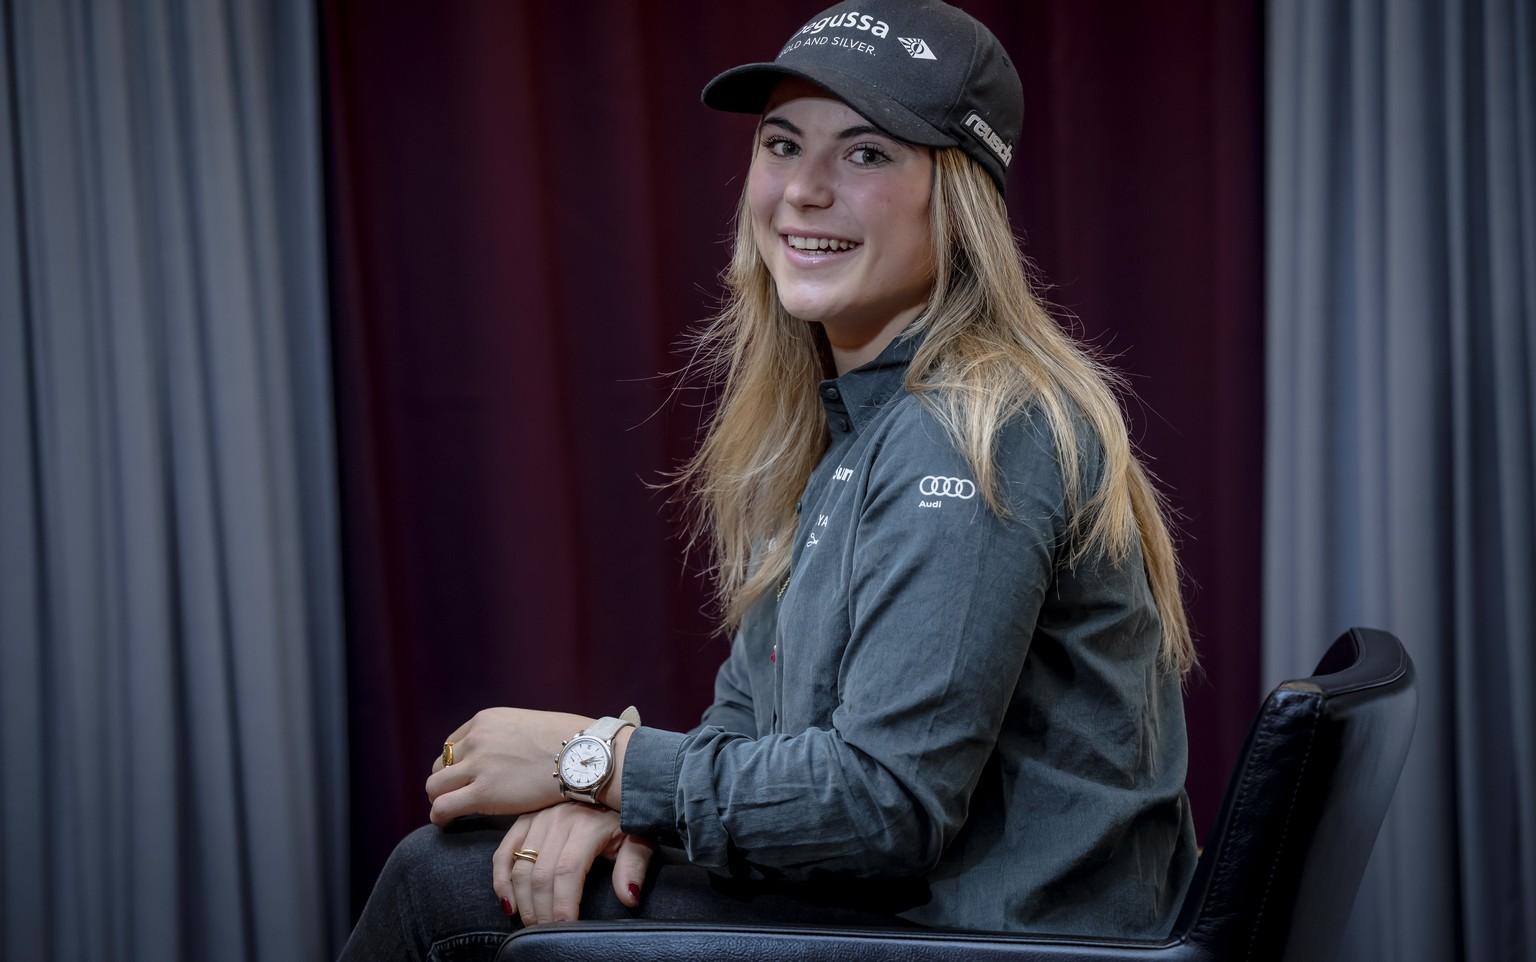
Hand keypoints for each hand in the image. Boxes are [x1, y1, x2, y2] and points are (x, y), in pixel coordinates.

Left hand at [427, 708, 594, 824]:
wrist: (584, 756)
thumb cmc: (569, 744)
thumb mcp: (528, 726)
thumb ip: (508, 738)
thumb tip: (505, 758)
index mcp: (486, 720)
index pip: (453, 746)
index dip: (456, 767)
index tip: (464, 781)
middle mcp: (476, 738)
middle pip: (440, 766)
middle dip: (446, 783)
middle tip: (457, 799)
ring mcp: (478, 765)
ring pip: (435, 787)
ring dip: (439, 800)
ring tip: (449, 813)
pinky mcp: (483, 792)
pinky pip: (442, 807)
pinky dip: (439, 817)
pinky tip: (446, 824)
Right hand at [494, 802, 655, 923]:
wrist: (609, 777)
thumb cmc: (624, 812)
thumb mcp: (639, 834)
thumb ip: (634, 865)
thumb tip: (629, 896)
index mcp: (587, 825)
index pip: (567, 872)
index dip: (563, 903)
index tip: (564, 926)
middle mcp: (558, 819)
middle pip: (539, 874)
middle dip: (541, 909)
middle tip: (546, 932)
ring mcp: (537, 818)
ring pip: (519, 866)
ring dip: (522, 900)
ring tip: (531, 923)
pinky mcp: (524, 819)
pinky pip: (504, 851)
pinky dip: (501, 879)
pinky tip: (508, 902)